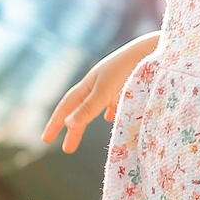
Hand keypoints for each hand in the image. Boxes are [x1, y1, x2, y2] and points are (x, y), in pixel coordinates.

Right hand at [40, 35, 157, 153]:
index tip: (44, 140)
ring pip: (95, 105)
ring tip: (81, 132)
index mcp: (90, 83)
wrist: (154, 50)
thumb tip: (69, 124)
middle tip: (67, 150)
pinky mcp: (129, 84)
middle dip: (73, 128)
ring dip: (87, 120)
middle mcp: (99, 82)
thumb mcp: (106, 90)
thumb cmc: (129, 69)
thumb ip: (89, 108)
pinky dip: (109, 111)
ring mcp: (114, 82)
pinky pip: (114, 101)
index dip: (55, 123)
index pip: (67, 106)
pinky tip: (112, 117)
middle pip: (81, 108)